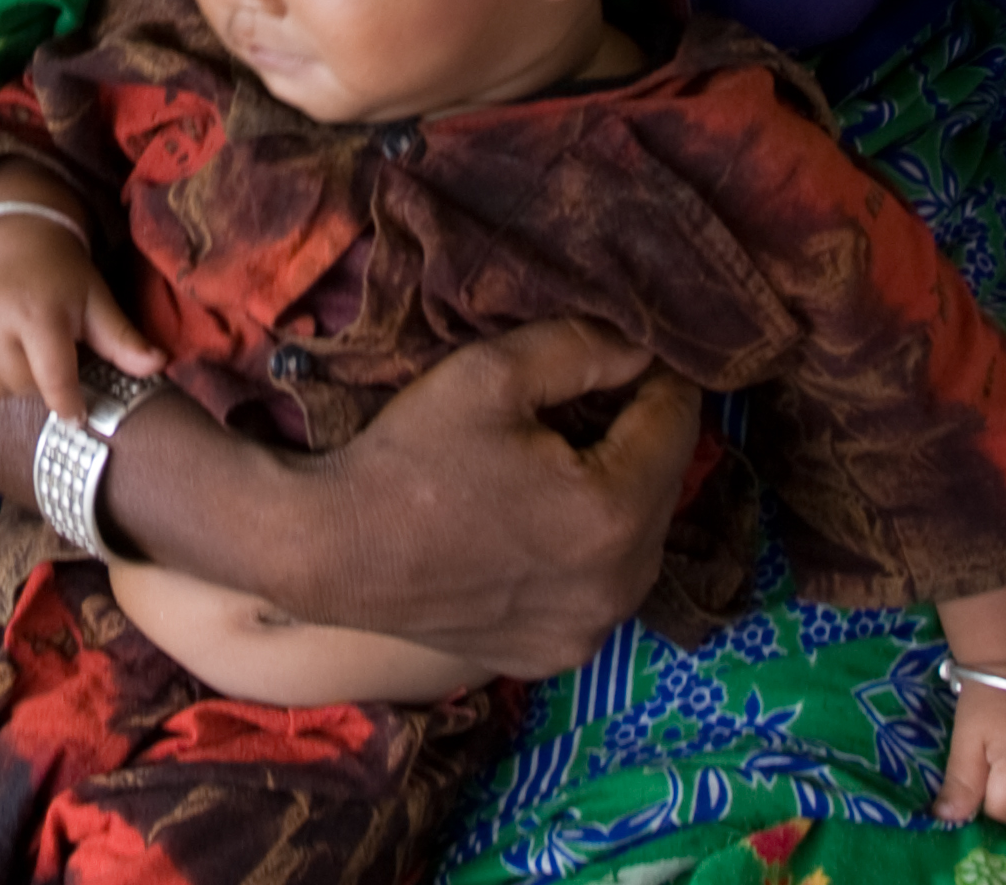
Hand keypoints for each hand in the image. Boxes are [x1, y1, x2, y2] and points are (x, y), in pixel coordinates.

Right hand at [0, 206, 162, 421]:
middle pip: (22, 387)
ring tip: (22, 352)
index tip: (78, 413)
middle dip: (41, 381)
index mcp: (37, 313)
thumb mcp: (94, 299)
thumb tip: (159, 366)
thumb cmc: (60, 272)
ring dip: (9, 381)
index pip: (53, 380)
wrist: (12, 233)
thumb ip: (122, 339)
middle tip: (48, 355)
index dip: (69, 404)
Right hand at [275, 318, 698, 678]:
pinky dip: (586, 555)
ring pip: (638, 544)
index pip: (675, 424)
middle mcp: (620, 587)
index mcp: (613, 513)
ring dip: (618, 498)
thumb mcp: (492, 374)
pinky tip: (537, 526)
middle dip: (636, 439)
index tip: (631, 354)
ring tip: (561, 463)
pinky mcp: (556, 656)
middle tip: (587, 404)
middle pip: (663, 487)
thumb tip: (642, 349)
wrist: (330, 550)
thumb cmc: (408, 457)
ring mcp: (589, 632)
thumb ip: (583, 349)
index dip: (657, 378)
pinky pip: (600, 590)